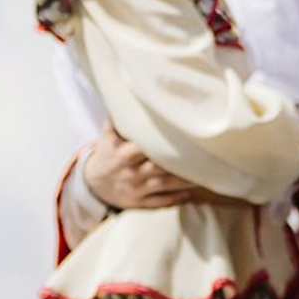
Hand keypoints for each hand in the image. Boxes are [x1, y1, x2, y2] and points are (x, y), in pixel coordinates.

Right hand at [83, 125, 209, 211]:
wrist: (93, 186)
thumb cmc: (107, 156)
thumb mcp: (106, 138)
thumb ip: (117, 121)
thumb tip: (125, 96)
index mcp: (122, 154)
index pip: (142, 147)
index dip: (159, 142)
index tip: (180, 135)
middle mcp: (131, 172)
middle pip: (158, 166)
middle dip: (178, 161)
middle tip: (202, 153)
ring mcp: (137, 189)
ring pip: (164, 184)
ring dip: (184, 179)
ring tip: (205, 172)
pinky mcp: (140, 202)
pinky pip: (161, 202)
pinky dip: (177, 198)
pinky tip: (192, 191)